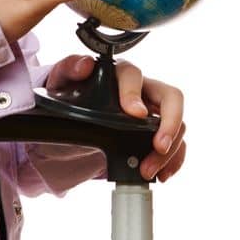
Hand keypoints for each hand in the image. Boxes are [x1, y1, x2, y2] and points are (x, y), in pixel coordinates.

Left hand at [46, 56, 187, 182]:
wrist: (71, 123)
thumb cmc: (71, 96)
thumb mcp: (62, 83)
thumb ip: (68, 69)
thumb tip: (85, 65)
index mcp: (120, 74)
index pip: (134, 76)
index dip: (136, 94)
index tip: (136, 114)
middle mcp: (144, 89)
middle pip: (171, 98)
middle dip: (170, 123)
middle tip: (159, 146)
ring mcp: (154, 112)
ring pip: (177, 124)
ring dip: (168, 150)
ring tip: (147, 170)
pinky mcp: (156, 133)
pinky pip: (176, 144)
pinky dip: (174, 160)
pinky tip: (162, 174)